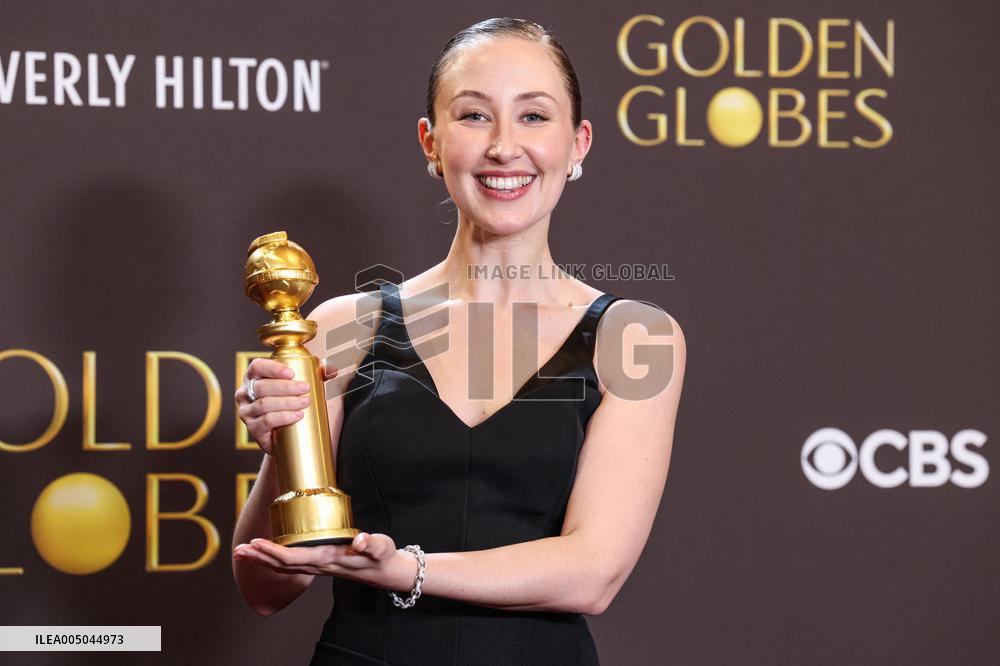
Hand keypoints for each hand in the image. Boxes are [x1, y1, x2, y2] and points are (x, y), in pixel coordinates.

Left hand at [232, 532, 417, 590]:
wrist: (385, 572)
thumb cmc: (382, 557)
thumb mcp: (381, 547)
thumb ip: (371, 544)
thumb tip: (360, 540)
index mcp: (329, 558)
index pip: (295, 557)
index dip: (274, 551)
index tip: (256, 543)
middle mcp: (319, 565)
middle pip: (283, 564)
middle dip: (259, 557)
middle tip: (238, 549)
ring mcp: (317, 566)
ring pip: (283, 566)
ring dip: (261, 559)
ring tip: (242, 552)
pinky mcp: (318, 563)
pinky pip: (290, 563)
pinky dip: (273, 558)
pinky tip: (264, 553)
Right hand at [235, 357, 338, 453]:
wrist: (286, 436)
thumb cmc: (291, 404)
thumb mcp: (300, 387)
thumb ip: (315, 375)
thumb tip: (331, 368)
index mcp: (253, 377)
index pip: (257, 367)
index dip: (273, 368)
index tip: (292, 373)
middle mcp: (244, 393)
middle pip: (262, 386)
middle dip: (286, 387)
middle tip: (306, 389)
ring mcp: (246, 412)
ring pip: (264, 404)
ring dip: (287, 402)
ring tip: (305, 402)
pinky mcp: (252, 429)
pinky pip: (266, 421)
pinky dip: (283, 417)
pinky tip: (297, 416)